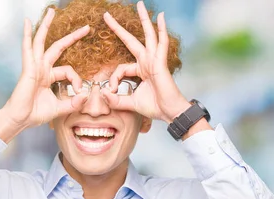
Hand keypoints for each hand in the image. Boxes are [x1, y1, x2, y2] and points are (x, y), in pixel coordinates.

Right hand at [4, 9, 90, 127]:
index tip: (80, 91)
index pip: (69, 70)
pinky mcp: (28, 68)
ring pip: (41, 41)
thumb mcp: (60, 108)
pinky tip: (27, 22)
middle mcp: (42, 68)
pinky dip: (27, 35)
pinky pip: (28, 48)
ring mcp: (34, 66)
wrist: (21, 119)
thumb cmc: (35, 114)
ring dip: (47, 26)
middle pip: (58, 47)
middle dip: (72, 37)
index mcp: (49, 76)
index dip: (77, 80)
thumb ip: (73, 103)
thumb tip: (86, 96)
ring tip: (52, 11)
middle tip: (86, 28)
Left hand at [101, 1, 190, 123]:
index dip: (113, 79)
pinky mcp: (161, 63)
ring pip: (148, 35)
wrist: (170, 112)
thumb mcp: (130, 103)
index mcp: (141, 70)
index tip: (112, 90)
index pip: (120, 68)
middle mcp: (147, 62)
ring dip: (144, 19)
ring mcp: (155, 60)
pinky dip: (162, 30)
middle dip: (119, 28)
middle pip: (132, 40)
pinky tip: (161, 17)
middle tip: (107, 15)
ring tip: (139, 5)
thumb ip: (116, 100)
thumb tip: (103, 94)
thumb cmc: (155, 107)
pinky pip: (161, 43)